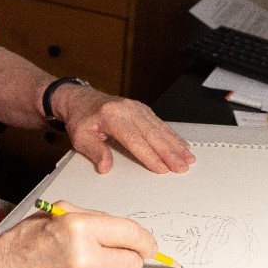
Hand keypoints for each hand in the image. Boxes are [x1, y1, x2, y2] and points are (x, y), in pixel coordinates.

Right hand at [0, 203, 157, 267]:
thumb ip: (94, 219)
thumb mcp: (57, 215)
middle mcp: (84, 260)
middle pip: (133, 262)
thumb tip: (126, 232)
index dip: (146, 240)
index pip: (132, 234)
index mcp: (80, 230)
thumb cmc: (21, 245)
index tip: (149, 244)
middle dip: (128, 257)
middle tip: (113, 254)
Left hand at [53, 85, 195, 174]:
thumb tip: (106, 166)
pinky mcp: (141, 110)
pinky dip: (172, 135)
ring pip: (160, 128)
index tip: (162, 168)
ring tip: (187, 158)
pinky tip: (181, 145)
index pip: (134, 139)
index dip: (149, 155)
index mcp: (112, 115)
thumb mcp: (80, 137)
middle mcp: (127, 109)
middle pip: (152, 134)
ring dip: (175, 144)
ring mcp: (136, 108)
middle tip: (181, 166)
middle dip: (169, 152)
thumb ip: (94, 152)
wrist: (79, 99)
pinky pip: (160, 123)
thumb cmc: (80, 118)